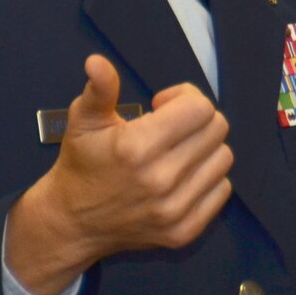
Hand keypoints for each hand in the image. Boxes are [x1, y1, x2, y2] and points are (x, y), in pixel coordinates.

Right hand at [5, 55, 233, 294]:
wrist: (72, 224)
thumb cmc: (82, 164)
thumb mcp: (84, 121)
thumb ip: (99, 89)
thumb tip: (97, 61)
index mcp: (137, 147)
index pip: (200, 108)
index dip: (184, 97)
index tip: (162, 106)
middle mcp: (160, 180)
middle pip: (217, 128)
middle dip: (196, 119)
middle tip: (170, 128)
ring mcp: (174, 210)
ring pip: (223, 158)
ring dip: (204, 148)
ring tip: (176, 152)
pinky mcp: (184, 232)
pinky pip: (222, 190)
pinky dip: (208, 178)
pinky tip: (182, 177)